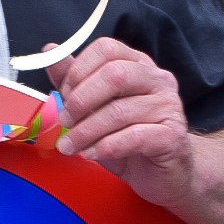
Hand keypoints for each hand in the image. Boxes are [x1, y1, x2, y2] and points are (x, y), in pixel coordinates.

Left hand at [48, 38, 197, 212]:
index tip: (63, 93)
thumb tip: (50, 51)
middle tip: (64, 120)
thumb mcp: (96, 108)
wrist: (165, 175)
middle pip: (115, 74)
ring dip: (86, 131)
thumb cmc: (129, 138)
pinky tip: (92, 154)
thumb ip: (74, 80)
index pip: (107, 49)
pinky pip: (134, 136)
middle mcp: (157, 79)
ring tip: (70, 146)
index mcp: (138, 64)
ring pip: (120, 111)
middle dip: (81, 99)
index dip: (79, 69)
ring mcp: (169, 106)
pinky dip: (106, 146)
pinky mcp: (173, 136)